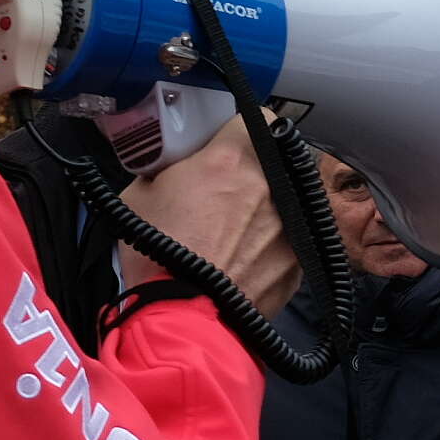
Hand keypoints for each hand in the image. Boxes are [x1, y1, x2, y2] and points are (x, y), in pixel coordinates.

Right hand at [116, 119, 301, 317]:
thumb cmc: (158, 258)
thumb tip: (172, 165)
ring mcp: (293, 228)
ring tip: (236, 231)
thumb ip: (165, 168)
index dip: (244, 129)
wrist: (185, 321)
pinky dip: (273, 245)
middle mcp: (272, 188)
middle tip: (226, 188)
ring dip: (266, 208)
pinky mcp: (300, 264)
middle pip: (274, 162)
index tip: (230, 141)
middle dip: (252, 171)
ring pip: (286, 202)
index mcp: (232, 160)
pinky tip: (246, 261)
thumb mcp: (139, 195)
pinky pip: (291, 240)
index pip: (259, 117)